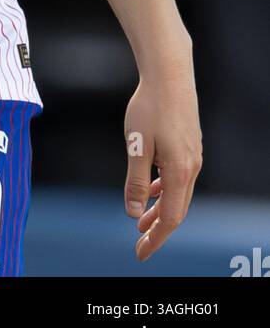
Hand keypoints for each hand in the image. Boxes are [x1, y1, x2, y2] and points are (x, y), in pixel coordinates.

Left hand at [123, 54, 201, 261]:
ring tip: (142, 221)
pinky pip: (178, 176)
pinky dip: (164, 189)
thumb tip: (134, 212)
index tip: (141, 253)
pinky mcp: (189, 144)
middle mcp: (192, 167)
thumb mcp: (136, 146)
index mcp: (180, 172)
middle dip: (158, 229)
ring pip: (178, 193)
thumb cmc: (149, 107)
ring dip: (160, 209)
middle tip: (140, 244)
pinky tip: (151, 188)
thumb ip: (135, 180)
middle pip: (177, 209)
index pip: (170, 218)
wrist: (169, 74)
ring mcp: (192, 155)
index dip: (155, 239)